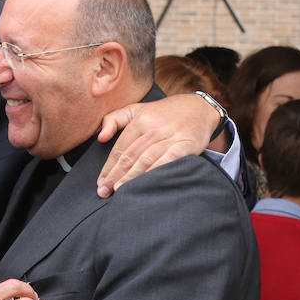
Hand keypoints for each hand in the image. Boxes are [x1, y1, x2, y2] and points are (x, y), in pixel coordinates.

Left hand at [97, 93, 219, 197]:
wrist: (199, 108)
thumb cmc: (164, 113)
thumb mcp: (136, 109)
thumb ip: (114, 119)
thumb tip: (100, 137)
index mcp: (139, 121)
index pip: (120, 148)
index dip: (109, 166)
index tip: (100, 182)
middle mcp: (153, 129)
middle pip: (130, 156)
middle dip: (115, 175)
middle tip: (104, 191)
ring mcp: (170, 137)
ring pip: (146, 159)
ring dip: (131, 176)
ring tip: (119, 190)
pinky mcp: (186, 145)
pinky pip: (168, 160)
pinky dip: (156, 171)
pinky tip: (145, 183)